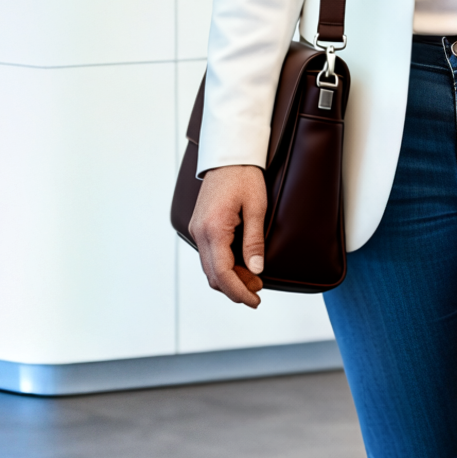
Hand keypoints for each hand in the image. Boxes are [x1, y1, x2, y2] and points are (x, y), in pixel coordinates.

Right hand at [190, 164, 269, 307]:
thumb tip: (256, 271)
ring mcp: (197, 230)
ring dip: (230, 277)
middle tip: (259, 291)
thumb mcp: (256, 208)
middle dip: (236, 288)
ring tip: (255, 278)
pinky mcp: (200, 227)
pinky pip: (210, 255)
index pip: (223, 274)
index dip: (239, 292)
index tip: (255, 301)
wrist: (228, 156)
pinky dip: (224, 265)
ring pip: (210, 267)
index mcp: (213, 230)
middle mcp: (200, 233)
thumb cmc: (244, 177)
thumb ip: (254, 242)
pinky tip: (242, 264)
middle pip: (214, 275)